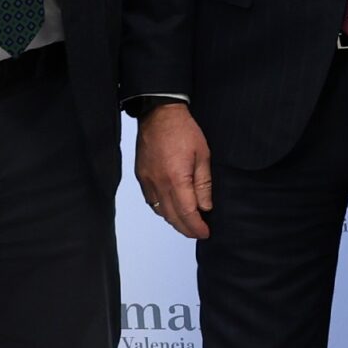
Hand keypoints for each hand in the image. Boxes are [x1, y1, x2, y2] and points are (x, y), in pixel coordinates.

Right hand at [134, 102, 212, 239]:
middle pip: (172, 216)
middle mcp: (158, 183)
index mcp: (176, 179)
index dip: (196, 226)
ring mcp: (147, 181)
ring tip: (187, 225)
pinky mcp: (141, 176)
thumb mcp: (202, 155)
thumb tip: (206, 207)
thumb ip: (203, 184)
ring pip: (160, 211)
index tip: (205, 233)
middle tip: (198, 233)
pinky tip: (171, 210)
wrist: (159, 114)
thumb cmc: (183, 130)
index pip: (187, 212)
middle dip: (186, 229)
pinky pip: (151, 200)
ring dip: (174, 221)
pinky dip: (162, 210)